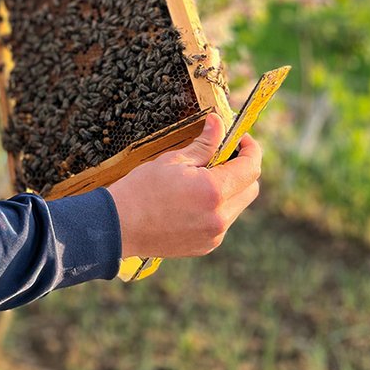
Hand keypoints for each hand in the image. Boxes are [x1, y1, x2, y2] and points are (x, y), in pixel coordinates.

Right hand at [107, 114, 261, 258]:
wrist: (118, 226)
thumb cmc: (141, 189)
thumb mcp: (173, 161)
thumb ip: (203, 144)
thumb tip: (219, 123)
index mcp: (213, 191)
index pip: (251, 168)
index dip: (252, 150)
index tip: (242, 138)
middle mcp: (220, 217)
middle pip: (251, 189)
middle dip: (242, 170)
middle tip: (222, 157)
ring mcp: (214, 235)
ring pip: (237, 206)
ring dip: (229, 190)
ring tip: (201, 180)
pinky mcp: (206, 245)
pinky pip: (222, 223)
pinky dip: (216, 208)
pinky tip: (192, 201)